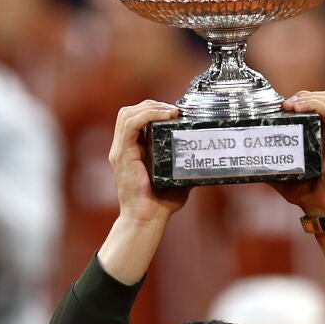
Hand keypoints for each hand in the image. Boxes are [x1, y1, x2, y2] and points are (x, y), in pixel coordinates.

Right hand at [110, 101, 188, 223]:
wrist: (146, 218)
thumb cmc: (160, 203)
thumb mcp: (175, 176)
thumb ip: (184, 163)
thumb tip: (204, 153)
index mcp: (131, 151)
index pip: (134, 119)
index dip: (152, 109)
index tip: (174, 112)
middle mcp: (122, 148)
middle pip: (129, 112)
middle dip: (151, 104)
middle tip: (174, 110)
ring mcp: (120, 151)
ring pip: (127, 114)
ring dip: (150, 107)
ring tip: (170, 110)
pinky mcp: (123, 154)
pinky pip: (131, 125)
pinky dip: (148, 115)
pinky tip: (166, 115)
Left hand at [271, 90, 324, 215]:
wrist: (321, 206)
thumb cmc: (304, 189)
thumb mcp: (281, 170)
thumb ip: (269, 160)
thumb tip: (246, 157)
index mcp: (321, 132)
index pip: (316, 102)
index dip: (299, 98)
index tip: (280, 105)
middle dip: (304, 94)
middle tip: (286, 104)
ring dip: (310, 97)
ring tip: (292, 105)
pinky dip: (316, 105)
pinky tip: (300, 108)